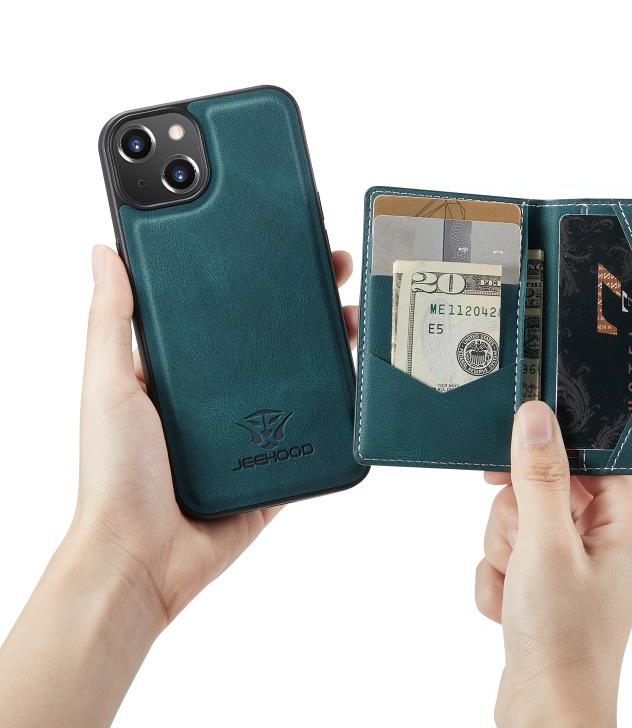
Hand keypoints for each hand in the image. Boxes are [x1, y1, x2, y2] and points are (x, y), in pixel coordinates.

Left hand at [75, 244, 358, 626]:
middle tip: (334, 267)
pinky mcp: (278, 463)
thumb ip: (110, 322)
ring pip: (300, 376)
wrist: (146, 560)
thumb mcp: (109, 386)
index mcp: (181, 369)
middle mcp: (218, 394)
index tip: (276, 239)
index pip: (222, 308)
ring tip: (356, 313)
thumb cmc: (116, 476)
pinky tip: (358, 375)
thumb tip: (103, 250)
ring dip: (330, 343)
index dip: (250, 272)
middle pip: (270, 335)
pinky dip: (338, 405)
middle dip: (305, 298)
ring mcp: (253, 429)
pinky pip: (315, 428)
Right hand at [475, 401, 631, 727]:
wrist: (543, 713)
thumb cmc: (563, 641)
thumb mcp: (546, 544)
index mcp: (627, 524)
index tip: (511, 459)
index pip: (588, 454)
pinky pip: (508, 550)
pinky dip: (499, 574)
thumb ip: (540, 475)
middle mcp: (606, 539)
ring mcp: (575, 562)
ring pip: (519, 517)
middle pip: (545, 485)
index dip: (546, 451)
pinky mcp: (549, 581)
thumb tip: (536, 417)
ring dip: (503, 549)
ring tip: (517, 585)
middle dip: (517, 517)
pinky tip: (512, 604)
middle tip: (523, 548)